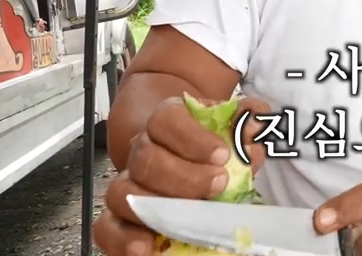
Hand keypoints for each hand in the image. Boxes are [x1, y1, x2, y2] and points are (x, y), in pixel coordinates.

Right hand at [95, 95, 270, 255]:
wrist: (184, 151)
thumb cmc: (211, 140)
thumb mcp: (232, 123)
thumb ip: (247, 119)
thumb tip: (253, 127)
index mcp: (166, 120)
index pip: (167, 120)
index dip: (192, 138)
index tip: (222, 155)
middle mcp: (141, 149)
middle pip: (146, 159)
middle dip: (184, 177)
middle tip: (218, 186)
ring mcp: (128, 183)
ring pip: (123, 193)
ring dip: (156, 208)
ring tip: (187, 220)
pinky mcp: (120, 217)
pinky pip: (107, 227)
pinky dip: (121, 240)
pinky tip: (145, 248)